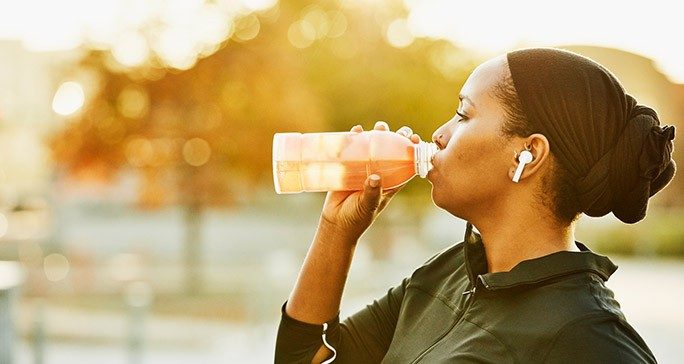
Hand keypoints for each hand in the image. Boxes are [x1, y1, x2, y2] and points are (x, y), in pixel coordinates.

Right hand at [319, 121, 421, 241]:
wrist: (335, 222)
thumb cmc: (357, 218)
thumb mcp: (368, 206)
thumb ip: (372, 193)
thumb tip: (375, 178)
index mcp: (391, 183)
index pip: (406, 164)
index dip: (412, 152)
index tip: (415, 140)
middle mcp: (379, 172)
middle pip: (390, 151)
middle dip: (396, 138)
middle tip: (398, 131)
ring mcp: (363, 168)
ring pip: (373, 147)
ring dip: (377, 134)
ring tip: (380, 126)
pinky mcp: (347, 166)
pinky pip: (353, 149)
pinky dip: (355, 138)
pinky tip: (356, 130)